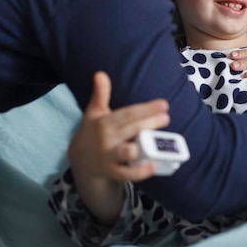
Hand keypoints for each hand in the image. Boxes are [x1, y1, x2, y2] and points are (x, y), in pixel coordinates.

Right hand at [68, 72, 169, 224]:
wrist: (80, 159)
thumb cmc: (93, 131)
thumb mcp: (94, 112)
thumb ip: (100, 94)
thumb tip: (100, 73)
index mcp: (104, 123)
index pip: (127, 114)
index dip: (145, 109)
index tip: (163, 104)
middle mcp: (107, 139)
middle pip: (131, 129)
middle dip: (149, 123)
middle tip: (166, 117)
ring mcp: (109, 156)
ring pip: (126, 153)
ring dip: (139, 148)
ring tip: (155, 144)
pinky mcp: (112, 172)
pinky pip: (126, 174)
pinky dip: (139, 172)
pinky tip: (153, 166)